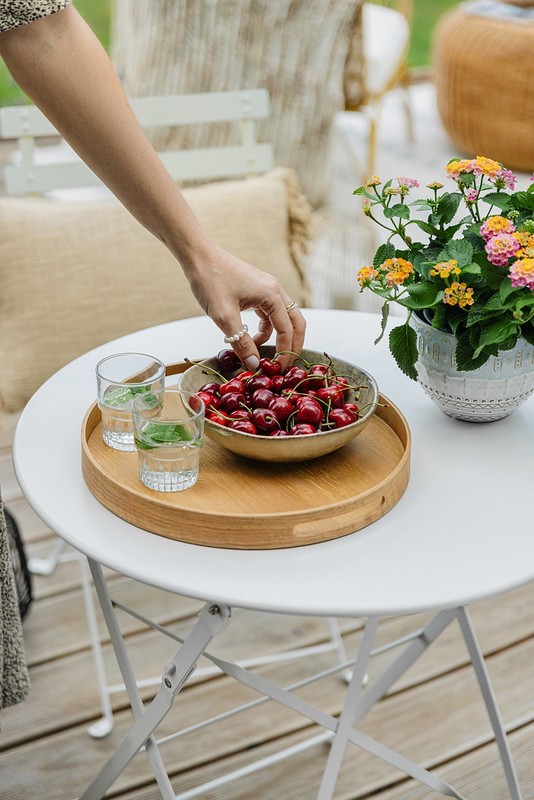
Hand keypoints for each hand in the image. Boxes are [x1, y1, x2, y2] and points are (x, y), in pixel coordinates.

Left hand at [186, 244, 305, 370]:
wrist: (198, 255)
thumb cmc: (210, 280)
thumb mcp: (224, 317)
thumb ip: (241, 342)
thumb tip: (254, 364)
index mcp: (272, 295)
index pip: (288, 330)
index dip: (285, 352)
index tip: (278, 370)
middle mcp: (275, 290)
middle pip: (295, 323)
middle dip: (292, 345)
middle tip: (283, 365)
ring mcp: (267, 289)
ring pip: (283, 318)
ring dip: (276, 338)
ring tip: (260, 354)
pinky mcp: (258, 290)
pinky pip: (269, 313)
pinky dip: (265, 328)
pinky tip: (249, 337)